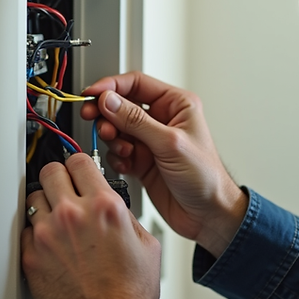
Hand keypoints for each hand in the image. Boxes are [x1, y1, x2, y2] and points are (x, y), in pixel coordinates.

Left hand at [21, 153, 160, 298]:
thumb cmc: (129, 294)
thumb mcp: (147, 246)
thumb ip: (128, 218)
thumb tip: (117, 210)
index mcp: (105, 206)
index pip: (81, 161)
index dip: (80, 165)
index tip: (79, 170)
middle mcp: (73, 214)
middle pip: (50, 171)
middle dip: (58, 177)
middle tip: (63, 188)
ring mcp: (48, 234)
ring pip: (33, 198)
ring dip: (44, 204)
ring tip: (56, 219)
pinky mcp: (31, 256)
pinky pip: (26, 231)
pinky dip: (36, 234)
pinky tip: (50, 245)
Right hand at [81, 72, 247, 257]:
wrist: (208, 215)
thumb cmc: (205, 177)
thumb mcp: (169, 143)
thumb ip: (136, 120)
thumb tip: (109, 100)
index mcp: (176, 105)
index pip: (136, 83)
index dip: (111, 86)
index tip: (91, 94)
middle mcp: (163, 119)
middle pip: (122, 105)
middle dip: (106, 113)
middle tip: (91, 119)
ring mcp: (150, 141)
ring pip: (117, 129)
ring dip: (113, 138)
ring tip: (122, 149)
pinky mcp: (142, 161)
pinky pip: (118, 151)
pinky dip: (117, 157)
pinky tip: (127, 165)